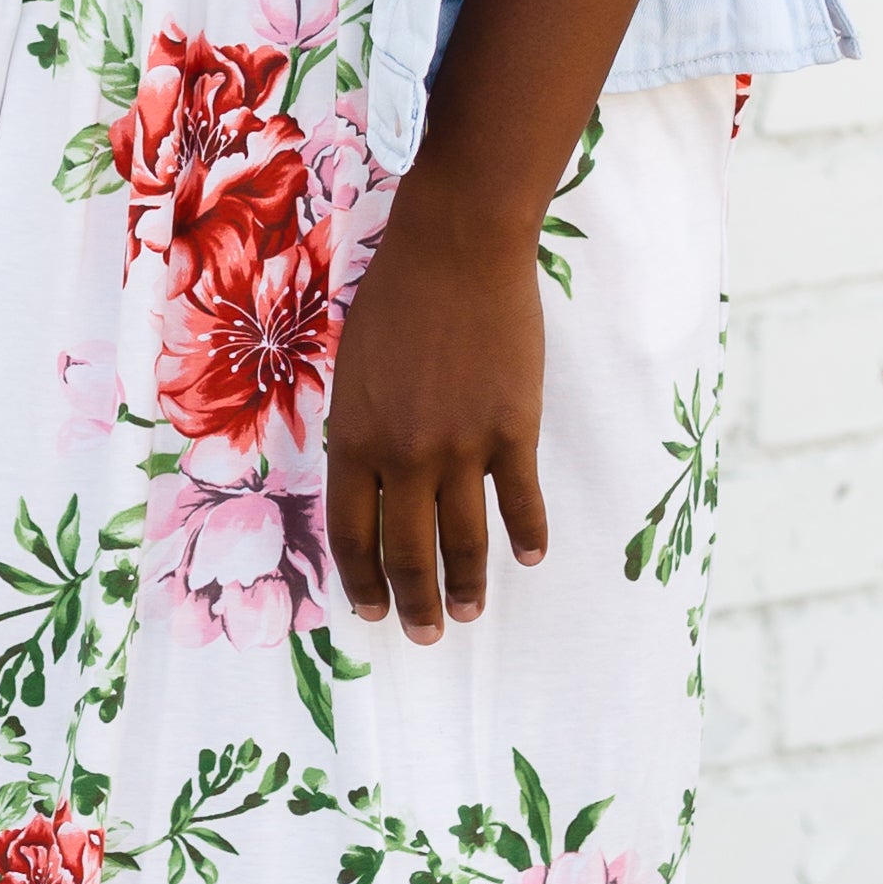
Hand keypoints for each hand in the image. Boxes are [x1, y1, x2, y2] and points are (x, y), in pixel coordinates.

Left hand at [324, 157, 548, 645]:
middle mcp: (405, 455)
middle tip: (425, 634)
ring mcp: (463, 447)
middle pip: (409, 551)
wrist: (457, 248)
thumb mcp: (354, 367)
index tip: (373, 611)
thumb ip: (361, 429)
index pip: (353, 534)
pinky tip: (529, 557)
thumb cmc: (396, 295)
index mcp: (355, 439)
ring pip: (465, 540)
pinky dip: (527, 534)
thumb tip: (374, 481)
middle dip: (415, 602)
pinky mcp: (513, 429)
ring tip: (470, 613)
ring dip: (467, 586)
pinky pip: (521, 500)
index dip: (363, 580)